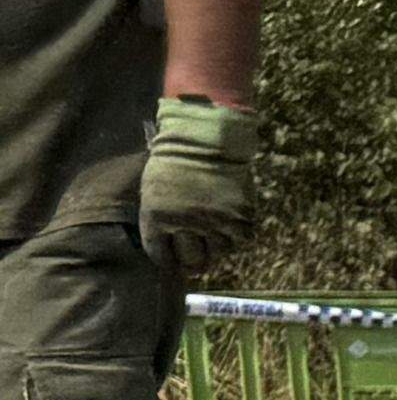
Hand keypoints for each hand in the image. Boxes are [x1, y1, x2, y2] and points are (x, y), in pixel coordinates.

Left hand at [143, 95, 256, 278]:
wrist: (206, 140)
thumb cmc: (174, 162)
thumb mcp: (153, 191)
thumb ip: (159, 219)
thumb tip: (171, 245)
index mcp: (156, 218)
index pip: (161, 255)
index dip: (168, 259)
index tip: (174, 259)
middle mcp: (184, 224)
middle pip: (190, 260)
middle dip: (192, 259)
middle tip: (196, 256)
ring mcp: (215, 222)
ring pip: (218, 252)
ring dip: (216, 245)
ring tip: (216, 233)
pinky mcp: (241, 218)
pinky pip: (240, 240)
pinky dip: (237, 236)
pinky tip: (232, 224)